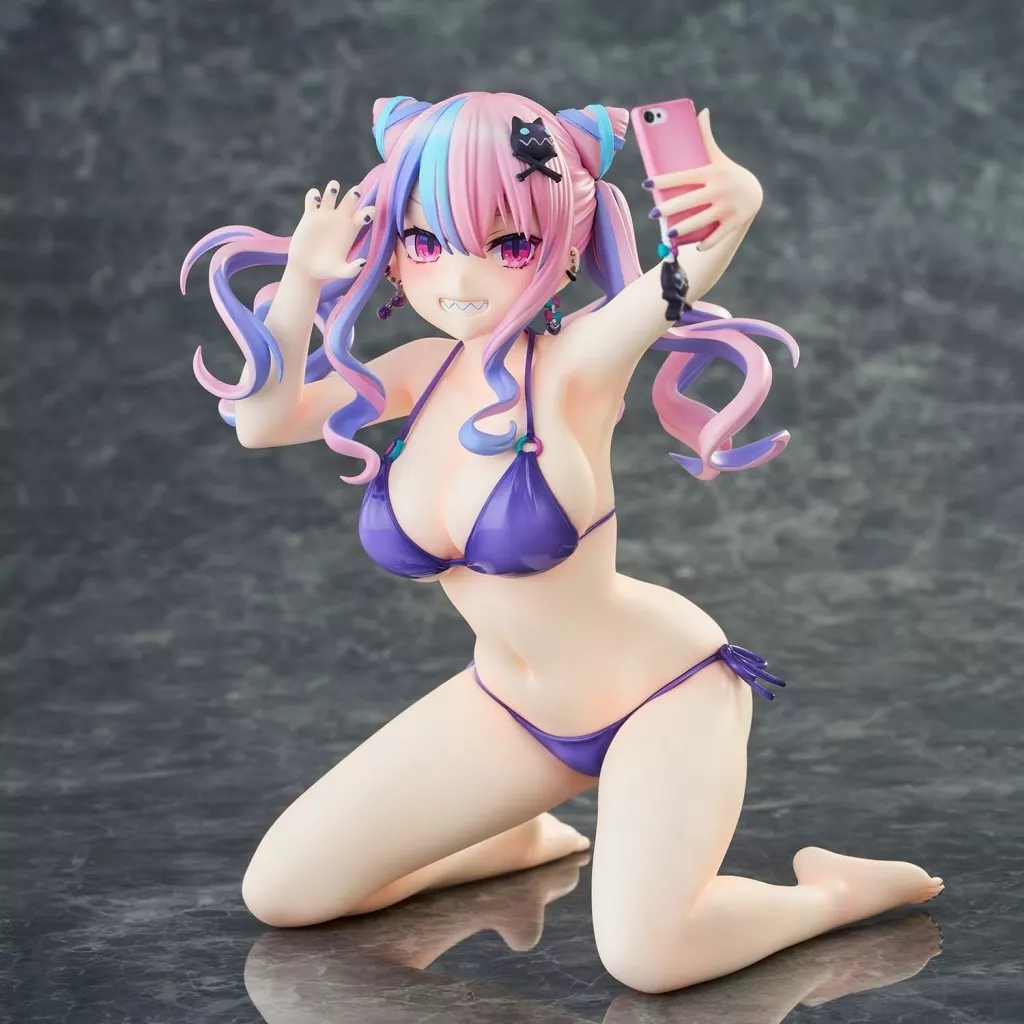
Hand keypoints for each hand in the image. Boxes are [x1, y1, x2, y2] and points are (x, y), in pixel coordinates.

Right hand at [286, 180, 374, 283]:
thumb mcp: (341, 272)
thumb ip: (352, 269)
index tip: (369, 211)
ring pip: (331, 193)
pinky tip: (316, 201)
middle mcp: (340, 219)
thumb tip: (363, 262)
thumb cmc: (326, 271)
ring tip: (333, 190)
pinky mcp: (309, 215)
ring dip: (332, 188)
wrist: (306, 269)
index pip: (365, 214)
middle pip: (351, 198)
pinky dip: (314, 195)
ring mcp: (325, 215)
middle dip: (355, 192)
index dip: (369, 211)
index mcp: (351, 229)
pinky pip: (313, 198)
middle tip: (356, 191)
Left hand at [647, 108, 762, 250]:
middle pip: (690, 200)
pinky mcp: (735, 221)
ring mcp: (727, 206)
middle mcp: (719, 189)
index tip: (647, 183)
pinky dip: (708, 242)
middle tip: (653, 214)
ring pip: (702, 219)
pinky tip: (696, 247)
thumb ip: (706, 137)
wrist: (754, 193)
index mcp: (711, 173)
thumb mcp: (718, 157)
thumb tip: (701, 111)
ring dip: (685, 228)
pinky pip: (719, 234)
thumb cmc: (727, 174)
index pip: (684, 176)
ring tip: (670, 234)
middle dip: (670, 208)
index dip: (665, 180)